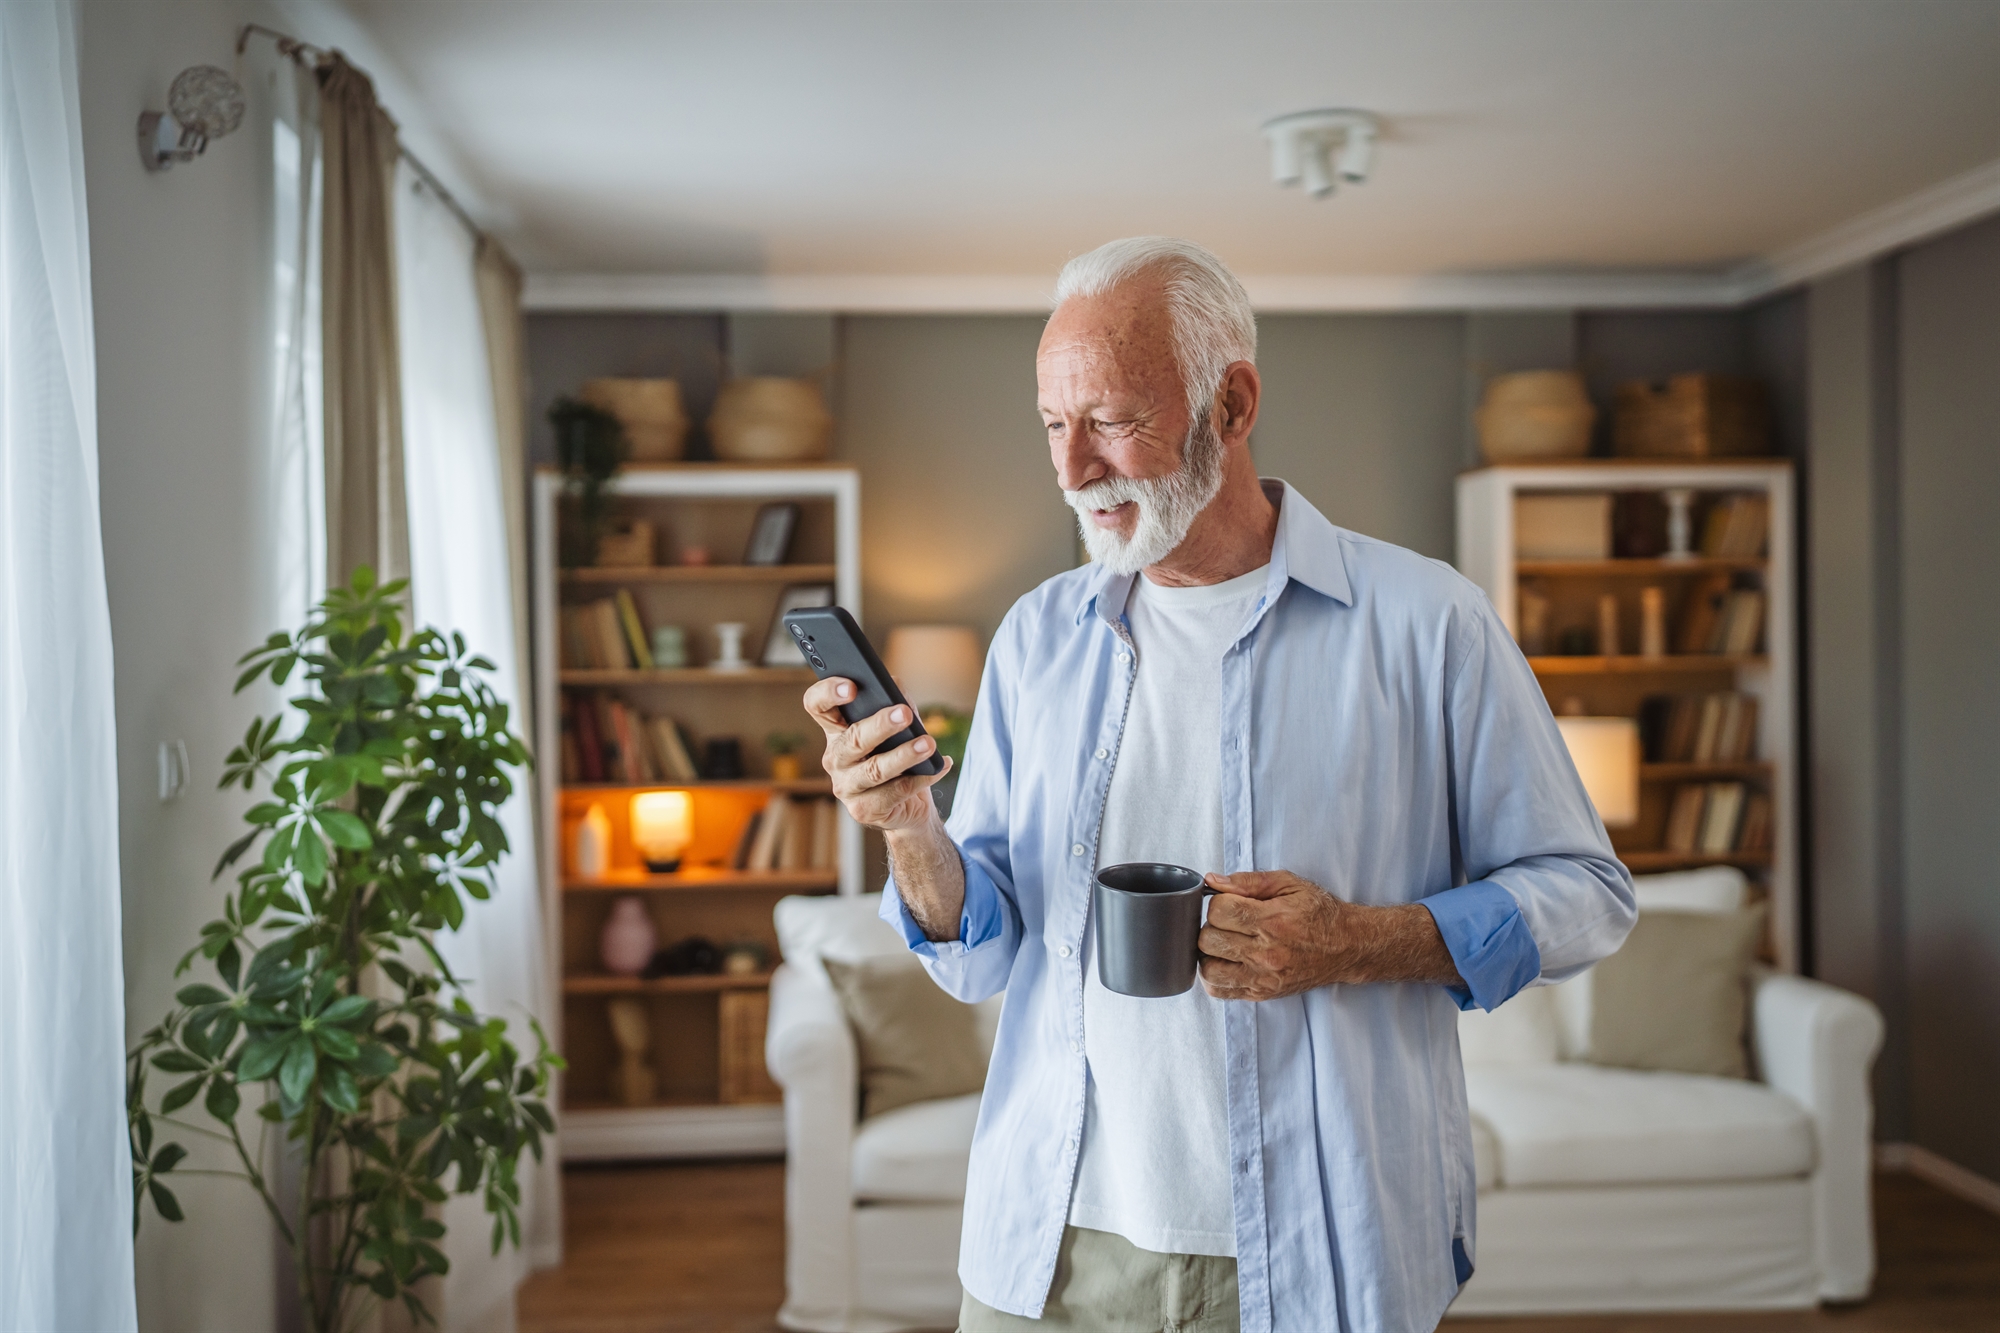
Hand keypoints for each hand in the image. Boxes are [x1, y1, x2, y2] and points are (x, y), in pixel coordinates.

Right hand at [803, 677, 952, 833]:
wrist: (909, 804)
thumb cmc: (898, 754)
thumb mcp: (898, 725)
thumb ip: (895, 703)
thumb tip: (896, 686)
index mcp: (836, 730)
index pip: (817, 705)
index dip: (828, 693)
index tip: (852, 687)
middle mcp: (835, 758)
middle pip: (852, 739)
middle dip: (880, 725)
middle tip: (904, 713)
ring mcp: (846, 786)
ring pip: (874, 770)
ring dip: (904, 755)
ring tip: (928, 744)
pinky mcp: (863, 810)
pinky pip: (895, 792)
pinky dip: (921, 779)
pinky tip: (939, 766)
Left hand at [1196, 870, 1463, 1000]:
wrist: (1347, 946)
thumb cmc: (1319, 913)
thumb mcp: (1290, 884)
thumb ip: (1249, 881)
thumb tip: (1212, 880)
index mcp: (1272, 921)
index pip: (1219, 911)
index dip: (1218, 902)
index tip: (1230, 901)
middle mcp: (1266, 953)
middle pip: (1208, 939)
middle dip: (1212, 925)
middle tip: (1228, 921)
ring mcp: (1264, 977)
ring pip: (1209, 968)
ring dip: (1209, 952)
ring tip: (1224, 942)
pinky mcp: (1263, 993)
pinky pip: (1220, 991)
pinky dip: (1214, 977)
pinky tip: (1225, 962)